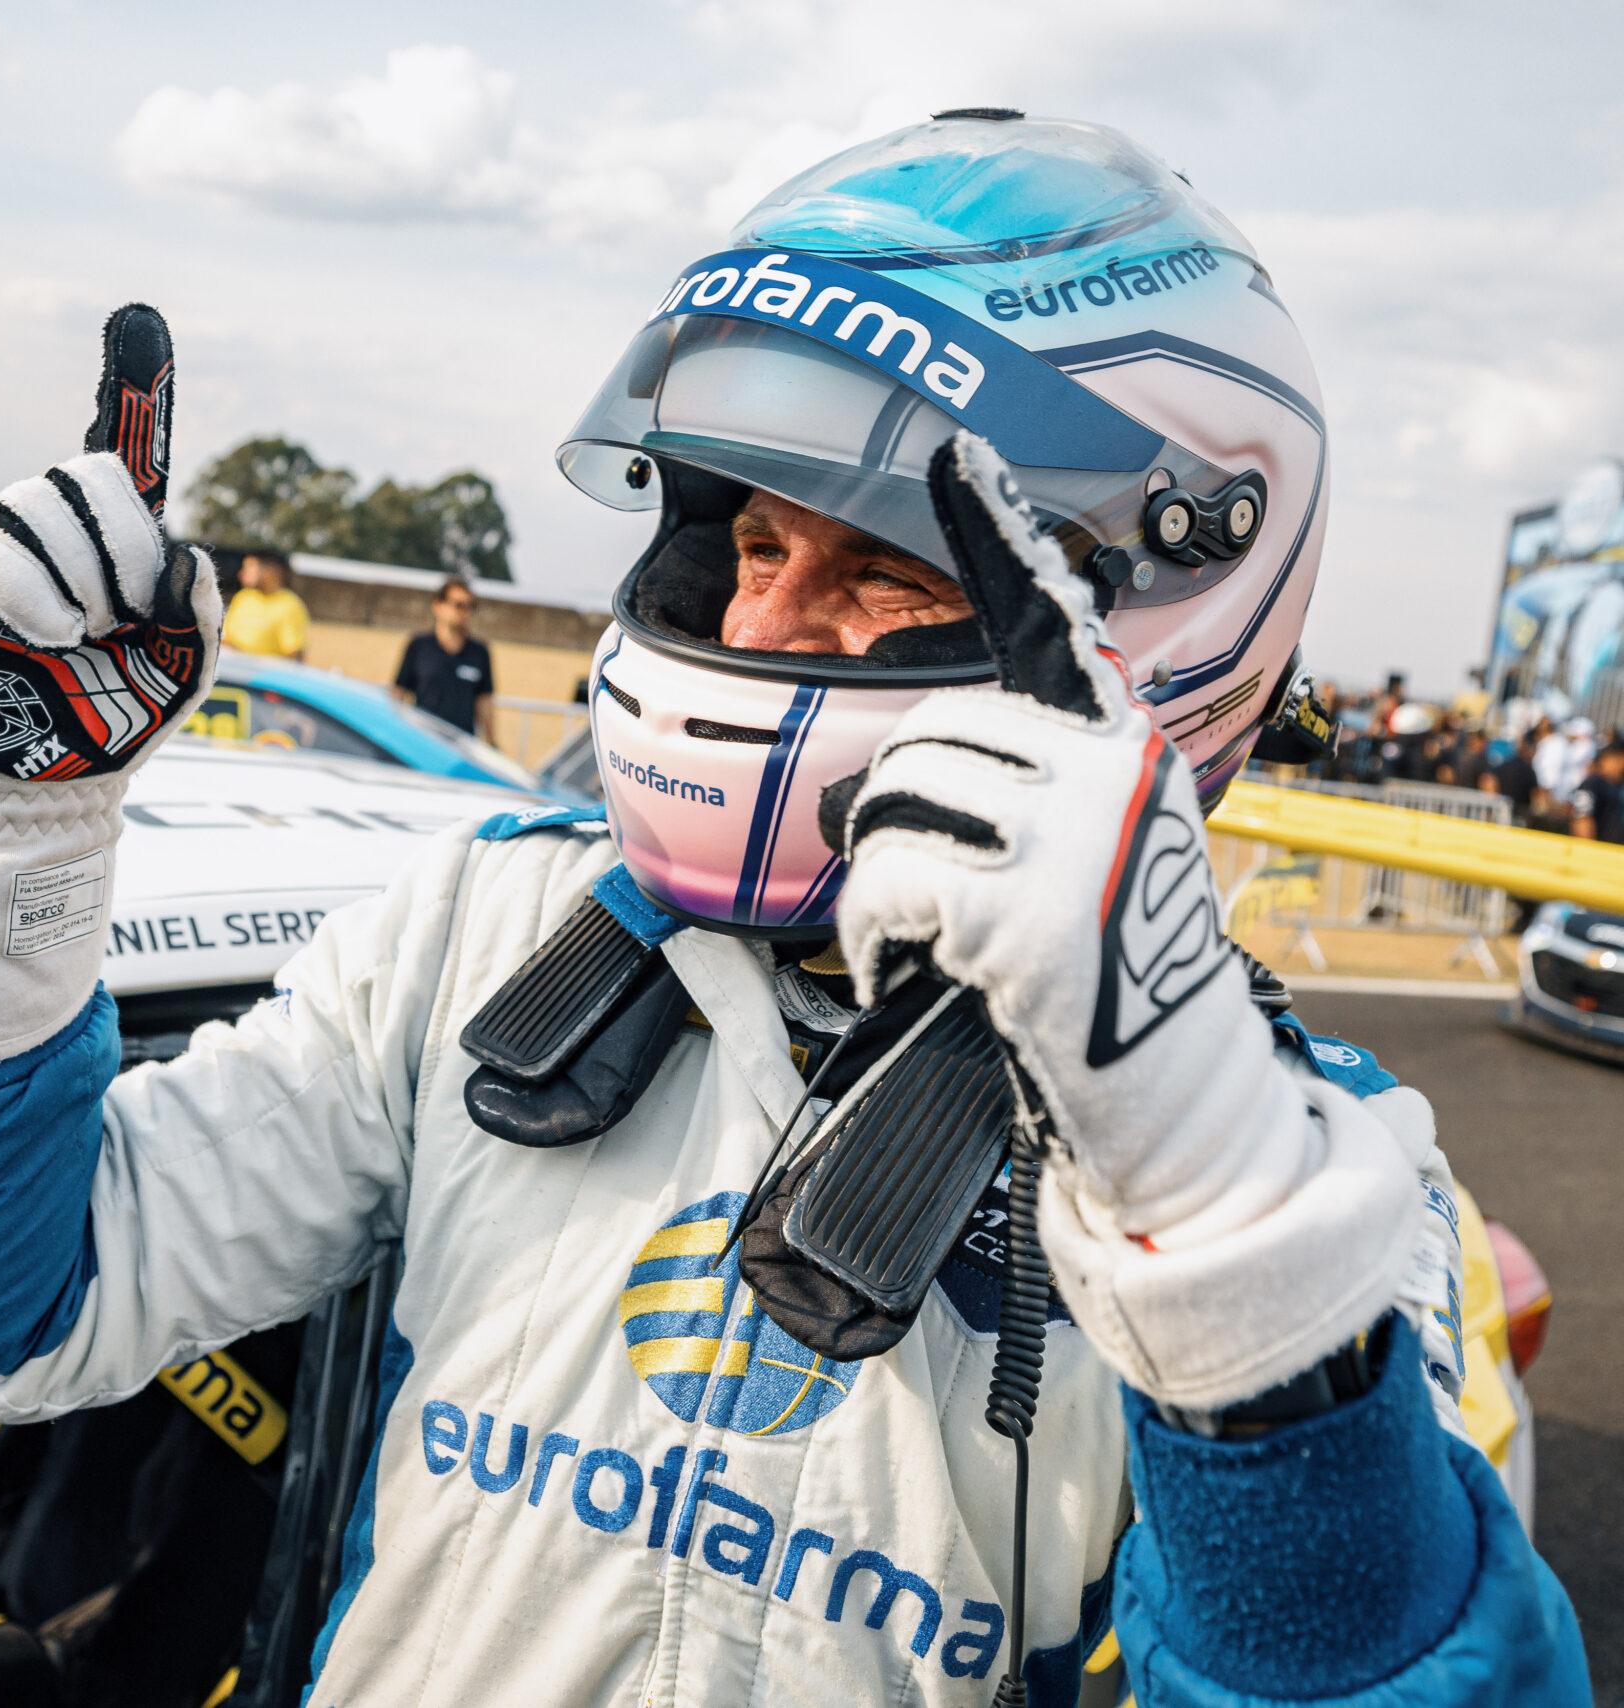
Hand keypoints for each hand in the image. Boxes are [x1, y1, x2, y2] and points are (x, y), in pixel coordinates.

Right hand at [0, 305, 217, 786]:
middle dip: (124, 549)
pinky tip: (58, 636)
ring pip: (37, 506)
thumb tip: (185, 551)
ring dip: (82, 579)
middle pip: (88, 472)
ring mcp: (7, 546)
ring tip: (88, 638)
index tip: (141, 318)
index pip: (129, 446)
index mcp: (122, 535)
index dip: (136, 385)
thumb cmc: (121, 720)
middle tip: (129, 616)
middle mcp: (61, 526)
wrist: (60, 784)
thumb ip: (204, 609)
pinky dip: (34, 594)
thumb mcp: (189, 666)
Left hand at [829, 430, 1418, 1409]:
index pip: (1043, 622)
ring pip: (895, 808)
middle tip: (906, 906)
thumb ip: (1012, 799)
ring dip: (877, 887)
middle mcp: (1105, 768)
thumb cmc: (1106, 979)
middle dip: (889, 826)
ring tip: (913, 944)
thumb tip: (874, 799)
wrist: (1172, 1098)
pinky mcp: (1026, 907)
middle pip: (924, 743)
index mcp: (1118, 745)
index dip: (992, 536)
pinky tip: (907, 975)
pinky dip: (872, 938)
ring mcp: (1071, 834)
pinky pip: (889, 886)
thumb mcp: (1081, 860)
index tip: (952, 454)